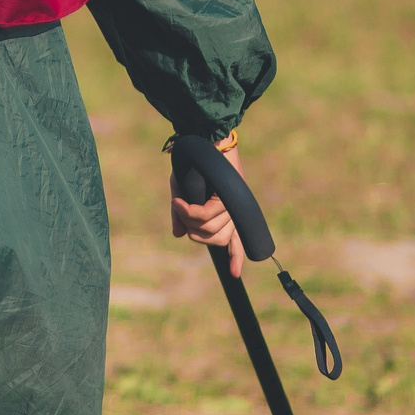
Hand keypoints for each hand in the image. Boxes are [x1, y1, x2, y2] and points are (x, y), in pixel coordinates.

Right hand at [169, 146, 247, 278]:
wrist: (200, 140)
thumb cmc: (191, 163)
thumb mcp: (182, 190)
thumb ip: (181, 214)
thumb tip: (178, 235)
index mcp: (226, 211)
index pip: (234, 240)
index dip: (234, 257)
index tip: (235, 274)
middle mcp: (232, 210)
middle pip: (214, 237)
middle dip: (194, 229)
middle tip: (181, 211)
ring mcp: (231, 203)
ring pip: (210, 227)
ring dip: (190, 217)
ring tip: (181, 201)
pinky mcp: (227, 195)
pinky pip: (212, 216)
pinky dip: (198, 218)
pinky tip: (187, 213)